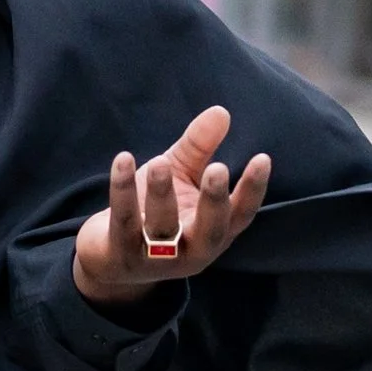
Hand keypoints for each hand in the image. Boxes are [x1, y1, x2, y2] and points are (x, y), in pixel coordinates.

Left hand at [72, 105, 271, 308]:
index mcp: (214, 232)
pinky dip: (123, 190)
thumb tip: (221, 111)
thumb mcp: (180, 177)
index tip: (262, 158)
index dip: (252, 189)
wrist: (109, 255)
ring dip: (162, 194)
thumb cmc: (153, 210)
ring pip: (162, 228)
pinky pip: (124, 220)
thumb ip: (200, 148)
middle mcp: (192, 251)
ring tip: (161, 162)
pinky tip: (123, 160)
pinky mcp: (122, 254)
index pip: (240, 214)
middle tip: (218, 168)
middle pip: (210, 231)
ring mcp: (156, 258)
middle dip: (214, 201)